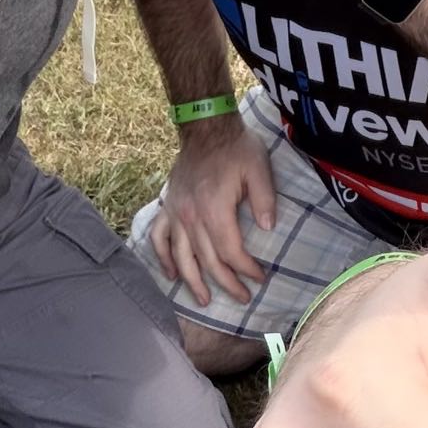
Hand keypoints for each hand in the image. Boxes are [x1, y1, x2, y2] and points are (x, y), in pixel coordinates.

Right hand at [152, 113, 278, 305]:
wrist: (206, 127)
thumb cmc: (236, 148)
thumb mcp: (259, 168)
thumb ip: (264, 200)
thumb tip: (269, 229)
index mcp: (214, 209)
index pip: (230, 251)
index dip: (246, 269)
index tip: (260, 278)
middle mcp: (191, 217)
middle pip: (207, 260)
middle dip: (226, 283)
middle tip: (242, 298)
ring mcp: (175, 213)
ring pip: (181, 257)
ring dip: (193, 281)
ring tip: (204, 301)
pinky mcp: (167, 207)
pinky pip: (159, 239)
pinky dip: (163, 259)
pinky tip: (171, 274)